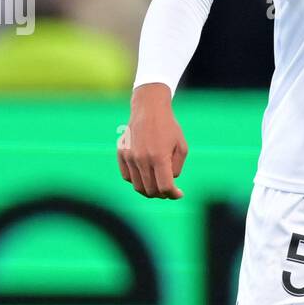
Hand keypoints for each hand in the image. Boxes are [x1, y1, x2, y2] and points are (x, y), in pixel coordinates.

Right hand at [117, 83, 187, 197]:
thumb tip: (168, 183)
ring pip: (138, 186)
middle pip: (151, 190)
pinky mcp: (122, 154)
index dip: (173, 194)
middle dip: (162, 194)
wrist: (149, 110)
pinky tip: (146, 176)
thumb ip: (176, 168)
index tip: (179, 194)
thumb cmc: (169, 128)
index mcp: (159, 157)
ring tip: (158, 187)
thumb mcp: (181, 147)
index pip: (165, 187)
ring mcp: (130, 157)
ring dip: (149, 191)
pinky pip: (127, 177)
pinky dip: (137, 181)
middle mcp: (142, 159)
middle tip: (169, 191)